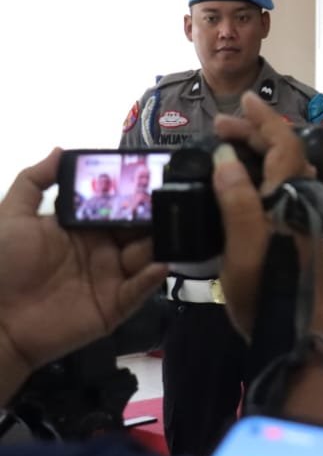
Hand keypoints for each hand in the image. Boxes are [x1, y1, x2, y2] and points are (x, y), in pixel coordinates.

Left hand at [0, 149, 165, 390]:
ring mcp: (111, 278)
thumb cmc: (2, 266)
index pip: (118, 207)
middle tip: (173, 203)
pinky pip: (140, 291)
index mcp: (83, 229)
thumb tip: (61, 149)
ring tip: (169, 233)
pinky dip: (152, 278)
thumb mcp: (12, 216)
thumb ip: (34, 181)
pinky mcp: (115, 306)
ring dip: (159, 244)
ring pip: (146, 256)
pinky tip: (158, 266)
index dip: (134, 194)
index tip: (155, 176)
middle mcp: (102, 250)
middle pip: (139, 230)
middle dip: (155, 216)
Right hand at [212, 92, 322, 338]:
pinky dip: (260, 173)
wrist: (293, 330)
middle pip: (284, 153)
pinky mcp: (296, 230)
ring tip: (226, 146)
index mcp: (291, 198)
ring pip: (283, 169)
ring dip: (257, 151)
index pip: (283, 145)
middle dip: (254, 133)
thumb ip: (237, 201)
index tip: (244, 99)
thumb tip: (228, 158)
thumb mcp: (243, 247)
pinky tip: (242, 180)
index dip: (265, 120)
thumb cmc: (266, 292)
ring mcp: (302, 215)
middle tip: (220, 125)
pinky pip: (280, 186)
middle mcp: (302, 201)